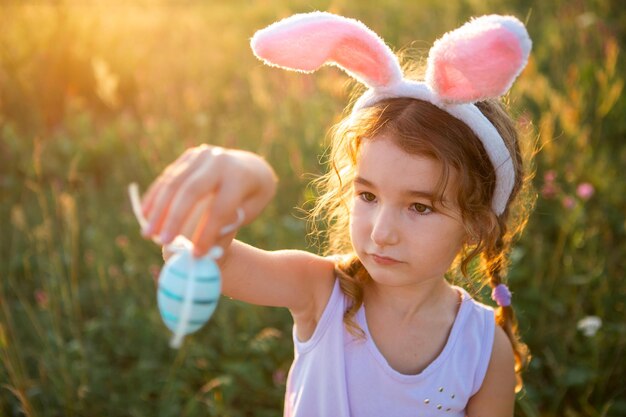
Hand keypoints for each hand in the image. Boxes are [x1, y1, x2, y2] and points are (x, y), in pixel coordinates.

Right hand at [140, 145, 276, 256]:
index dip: (207, 233)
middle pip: (192, 191)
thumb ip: (227, 225)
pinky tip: (144, 214)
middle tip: (162, 242)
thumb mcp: (250, 211)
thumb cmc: (252, 197)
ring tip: (147, 233)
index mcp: (240, 177)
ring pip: (175, 182)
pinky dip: (155, 196)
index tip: (196, 254)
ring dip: (158, 209)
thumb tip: (198, 248)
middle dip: (174, 218)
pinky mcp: (189, 156)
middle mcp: (220, 161)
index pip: (220, 208)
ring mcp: (202, 155)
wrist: (251, 166)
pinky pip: (168, 176)